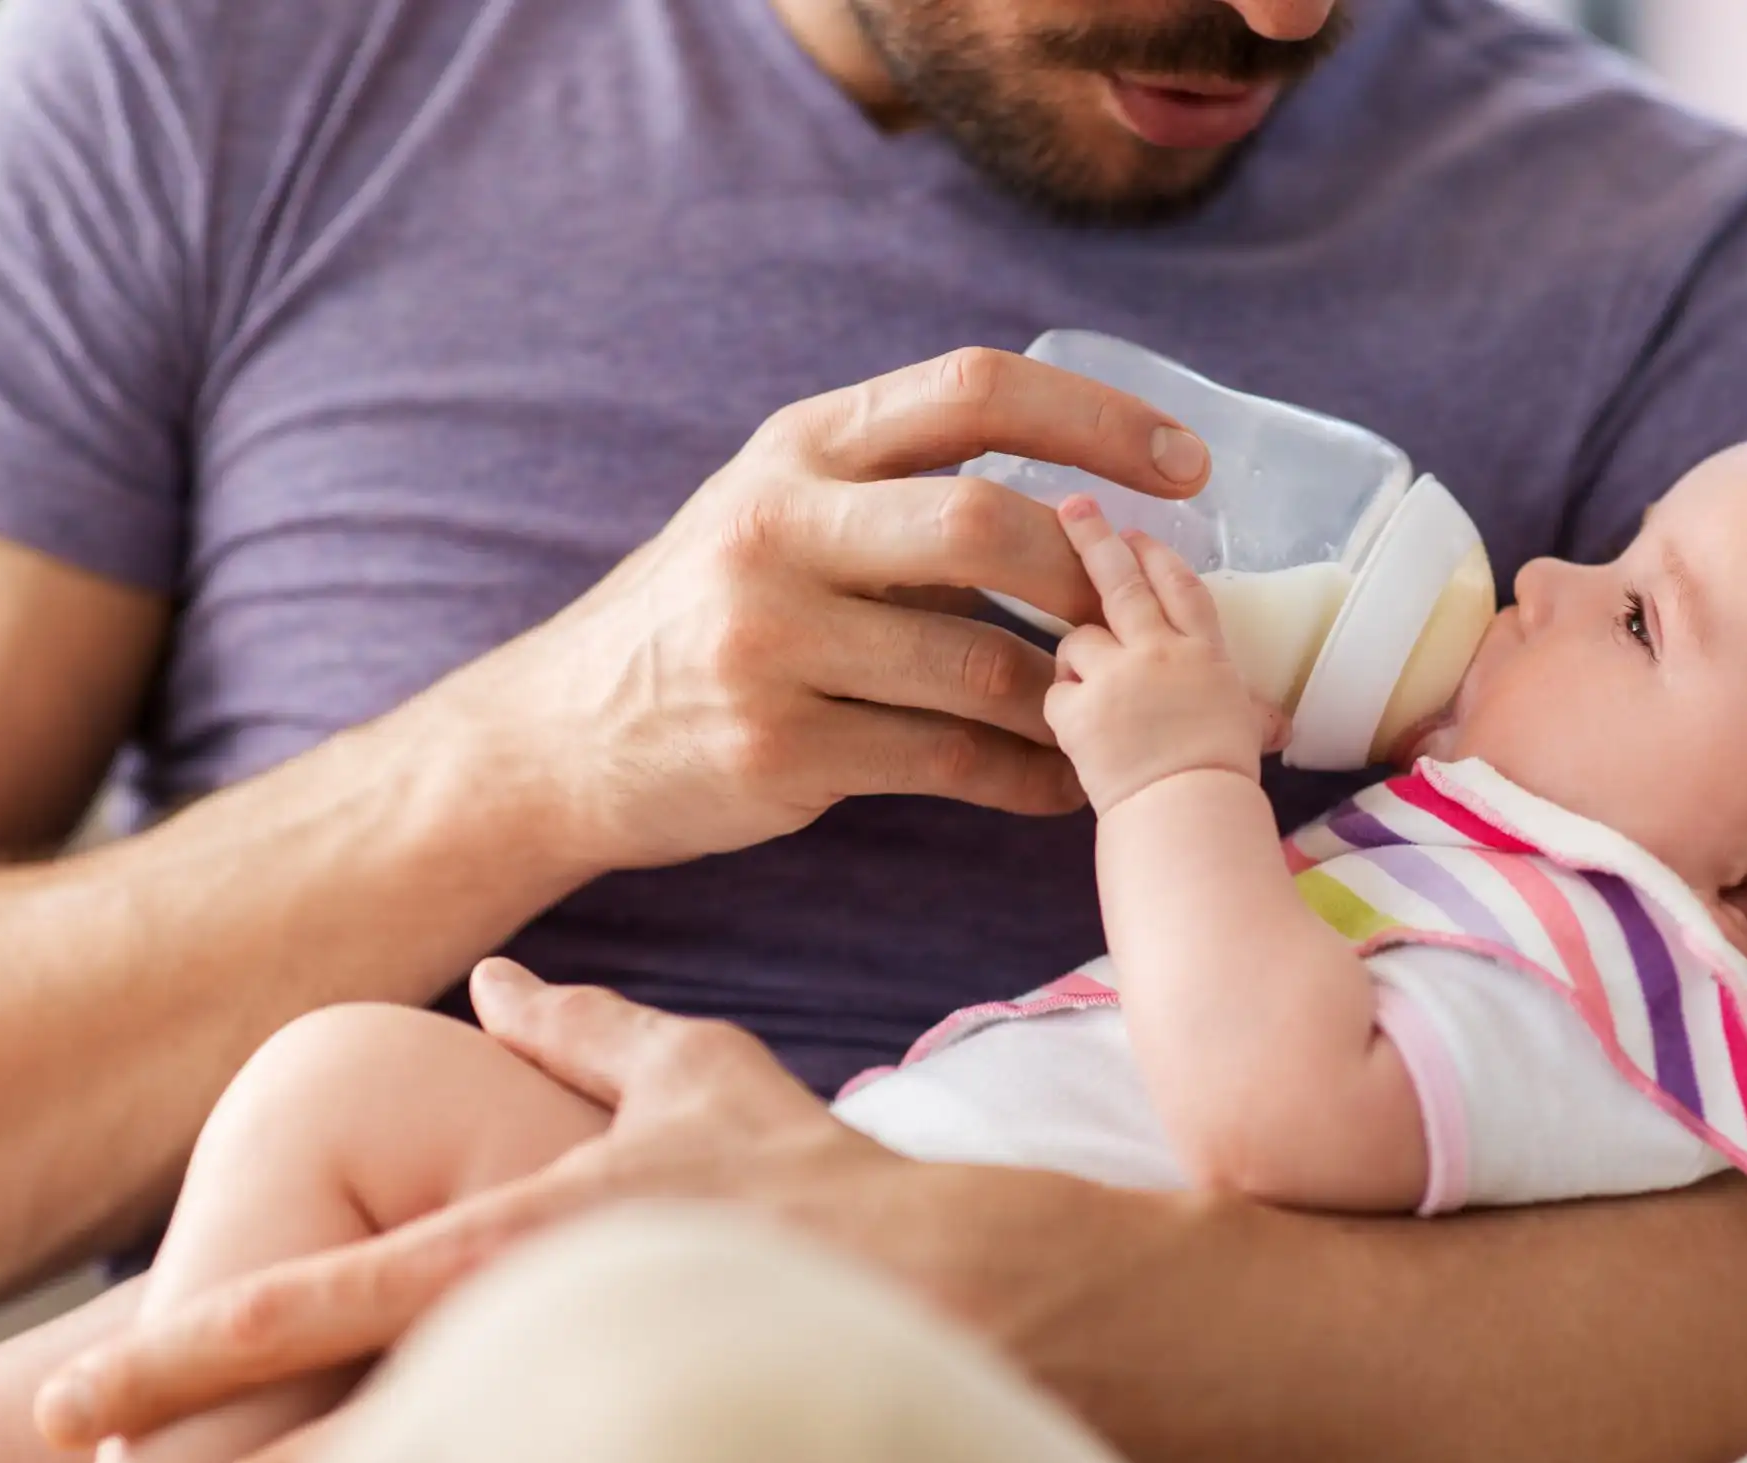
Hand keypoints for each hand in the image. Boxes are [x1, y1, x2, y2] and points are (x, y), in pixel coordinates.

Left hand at [21, 961, 893, 1462]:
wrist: (991, 1304)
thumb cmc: (830, 1186)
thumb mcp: (702, 1077)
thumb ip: (582, 1027)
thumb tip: (491, 974)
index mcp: (527, 1242)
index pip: (321, 1305)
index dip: (182, 1349)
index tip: (63, 1400)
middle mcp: (536, 1354)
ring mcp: (592, 1455)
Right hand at [432, 349, 1213, 872]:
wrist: (559, 737)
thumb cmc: (705, 616)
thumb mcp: (777, 512)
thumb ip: (899, 493)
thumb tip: (1086, 503)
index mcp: (797, 448)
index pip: (972, 390)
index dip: (1097, 419)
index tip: (1187, 466)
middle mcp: (778, 530)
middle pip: (982, 526)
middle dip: (1087, 579)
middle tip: (1144, 619)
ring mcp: (772, 645)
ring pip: (981, 667)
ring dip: (1073, 701)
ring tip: (1118, 716)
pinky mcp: (779, 751)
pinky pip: (951, 764)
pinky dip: (1028, 779)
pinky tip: (1062, 786)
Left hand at [1044, 499, 1278, 812]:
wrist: (1188, 811)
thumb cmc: (1225, 779)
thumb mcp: (1246, 734)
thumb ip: (1251, 717)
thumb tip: (1278, 726)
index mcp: (1204, 653)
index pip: (1181, 586)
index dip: (1158, 556)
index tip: (1138, 532)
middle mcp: (1157, 652)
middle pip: (1120, 582)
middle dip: (1095, 539)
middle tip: (1074, 506)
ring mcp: (1113, 677)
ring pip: (1077, 639)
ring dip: (1080, 654)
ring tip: (1091, 684)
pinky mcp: (1076, 711)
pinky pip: (1056, 694)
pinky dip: (1063, 707)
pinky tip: (1078, 729)